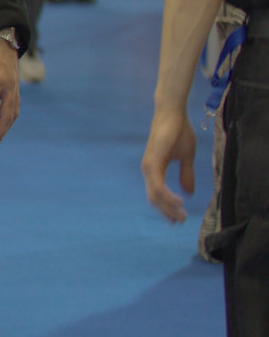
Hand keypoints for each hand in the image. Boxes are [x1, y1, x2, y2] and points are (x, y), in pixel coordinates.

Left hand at [141, 107, 196, 222]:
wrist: (173, 115)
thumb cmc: (179, 133)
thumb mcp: (186, 158)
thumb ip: (186, 175)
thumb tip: (188, 193)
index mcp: (155, 170)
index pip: (158, 195)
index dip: (167, 208)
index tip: (177, 220)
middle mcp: (149, 170)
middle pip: (154, 198)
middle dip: (167, 212)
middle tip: (180, 222)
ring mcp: (149, 167)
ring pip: (155, 194)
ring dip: (168, 207)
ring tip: (181, 215)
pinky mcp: (152, 162)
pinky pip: (157, 184)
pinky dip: (166, 195)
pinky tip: (178, 202)